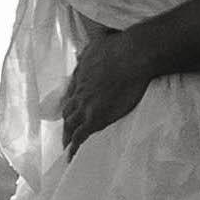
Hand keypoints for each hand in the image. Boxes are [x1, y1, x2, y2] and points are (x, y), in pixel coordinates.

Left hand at [56, 25, 159, 151]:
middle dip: (66, 122)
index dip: (71, 103)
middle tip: (66, 132)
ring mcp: (85, 105)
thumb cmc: (121, 46)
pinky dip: (73, 148)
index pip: (72, 93)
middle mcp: (79, 91)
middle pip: (68, 111)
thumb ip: (91, 49)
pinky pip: (79, 137)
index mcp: (80, 74)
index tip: (72, 110)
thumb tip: (86, 49)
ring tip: (66, 148)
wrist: (133, 56)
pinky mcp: (95, 118)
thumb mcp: (99, 42)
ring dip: (67, 136)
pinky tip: (71, 158)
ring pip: (70, 125)